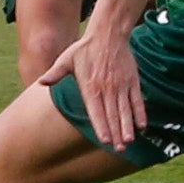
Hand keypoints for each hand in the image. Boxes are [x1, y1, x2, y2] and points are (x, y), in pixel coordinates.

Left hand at [38, 24, 146, 150]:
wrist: (108, 33)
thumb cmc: (85, 48)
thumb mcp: (66, 59)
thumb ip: (55, 73)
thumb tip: (41, 82)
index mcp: (90, 86)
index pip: (96, 111)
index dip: (101, 126)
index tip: (105, 140)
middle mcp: (107, 88)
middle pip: (112, 114)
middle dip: (116, 133)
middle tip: (119, 149)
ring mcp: (121, 85)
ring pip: (125, 110)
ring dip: (128, 126)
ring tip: (129, 141)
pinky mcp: (132, 81)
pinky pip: (137, 100)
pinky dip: (140, 113)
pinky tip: (142, 126)